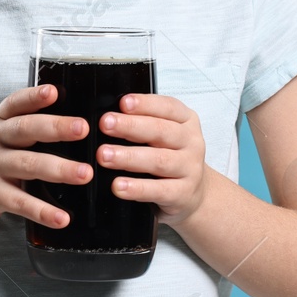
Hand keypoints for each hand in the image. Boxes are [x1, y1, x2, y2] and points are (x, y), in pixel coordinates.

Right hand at [0, 83, 92, 235]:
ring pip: (27, 165)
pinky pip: (20, 202)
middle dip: (56, 127)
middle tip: (83, 128)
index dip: (33, 96)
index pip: (15, 103)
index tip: (53, 91)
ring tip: (85, 174)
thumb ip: (26, 130)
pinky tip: (61, 218)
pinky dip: (42, 211)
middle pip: (25, 130)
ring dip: (59, 169)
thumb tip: (73, 125)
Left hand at [97, 92, 209, 228]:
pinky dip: (137, 188)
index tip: (123, 103)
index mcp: (186, 121)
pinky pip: (159, 190)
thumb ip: (142, 123)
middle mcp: (191, 142)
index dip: (145, 104)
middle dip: (130, 126)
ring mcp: (190, 169)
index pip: (167, 107)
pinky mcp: (184, 194)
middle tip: (105, 124)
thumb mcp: (163, 135)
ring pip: (158, 161)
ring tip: (104, 156)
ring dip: (128, 157)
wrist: (192, 192)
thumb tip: (110, 118)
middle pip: (161, 131)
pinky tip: (118, 185)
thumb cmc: (171, 157)